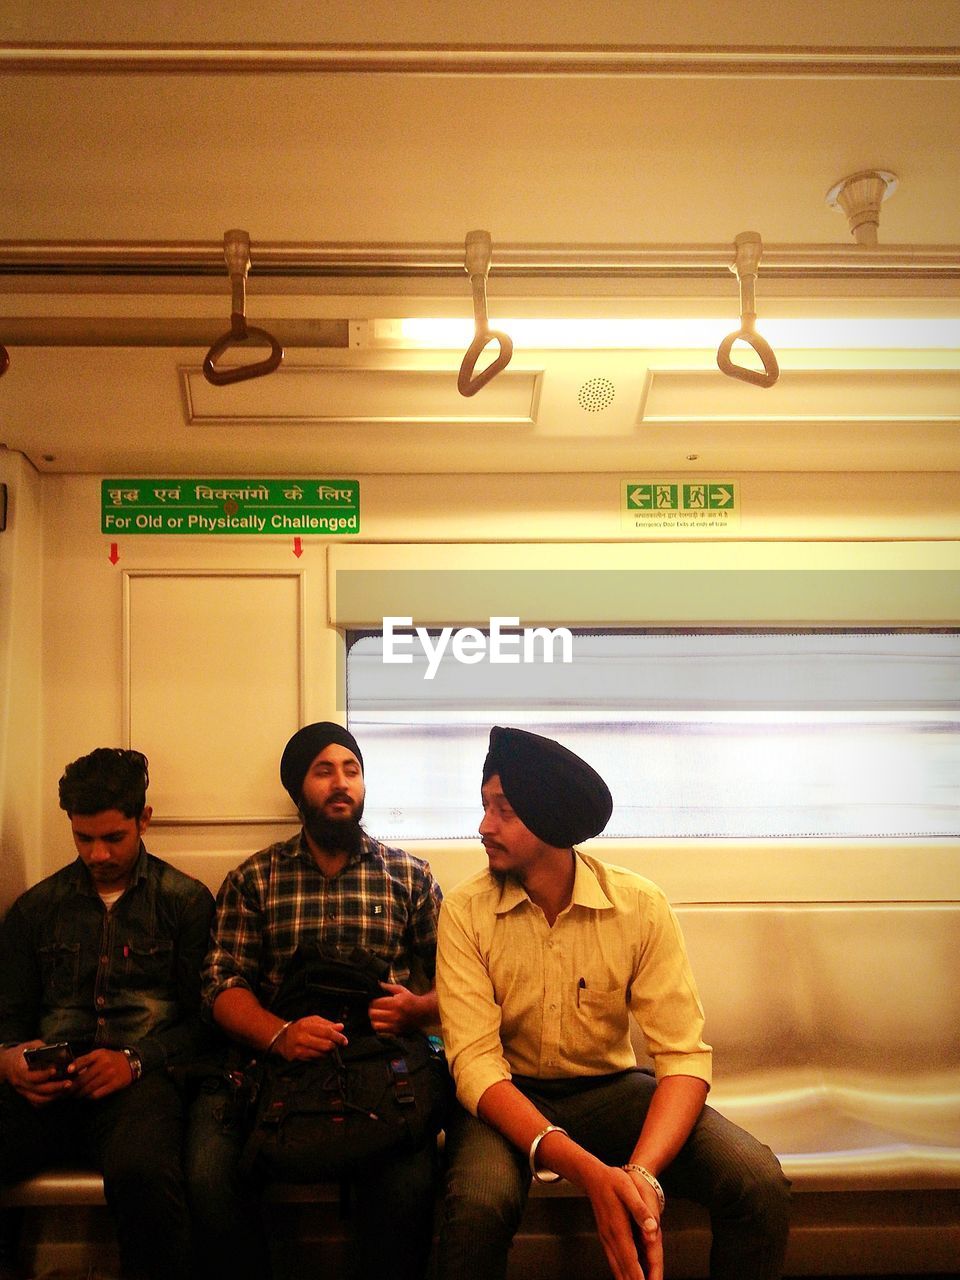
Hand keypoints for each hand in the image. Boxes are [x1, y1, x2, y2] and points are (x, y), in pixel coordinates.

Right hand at [0, 1041, 72, 1106]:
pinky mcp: (26, 1095)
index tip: (55, 1070)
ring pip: (38, 1099)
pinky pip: (37, 1102)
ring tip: (67, 1088)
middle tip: (69, 1082)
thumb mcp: (30, 1045)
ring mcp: (23, 1091)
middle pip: (38, 1089)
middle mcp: (20, 1083)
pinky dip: (48, 1100)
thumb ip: (42, 1049)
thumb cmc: (22, 1052)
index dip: (43, 1075)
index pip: (31, 1076)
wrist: (8, 1064)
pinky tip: (59, 1094)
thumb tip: (58, 1053)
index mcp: (20, 1070)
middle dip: (55, 1087)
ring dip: (54, 1095)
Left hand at [71, 1049, 133, 1100]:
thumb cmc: (111, 1059)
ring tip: (74, 1095)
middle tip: (66, 1091)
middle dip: (73, 1087)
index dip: (75, 1065)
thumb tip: (71, 1072)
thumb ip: (87, 1061)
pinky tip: (85, 1096)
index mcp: (99, 1055)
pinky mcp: (113, 1085)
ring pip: (89, 1088)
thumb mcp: (100, 1054)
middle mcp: (104, 1064)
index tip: (67, 1071)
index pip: (84, 1060)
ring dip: (79, 1094)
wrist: (130, 1064)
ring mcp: (109, 1075)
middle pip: (84, 1078)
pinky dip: (88, 1097)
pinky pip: (97, 1094)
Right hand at [275, 1015, 347, 1060]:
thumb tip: (340, 1027)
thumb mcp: (312, 1021)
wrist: (282, 1039)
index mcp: (306, 1025)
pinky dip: (321, 1056)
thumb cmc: (300, 1028)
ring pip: (322, 1054)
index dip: (338, 1037)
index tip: (344, 1040)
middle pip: (326, 1045)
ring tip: (326, 1047)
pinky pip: (316, 1059)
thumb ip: (327, 1024)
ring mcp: (300, 1049)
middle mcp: (302, 1037)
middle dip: (334, 1046)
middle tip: (336, 1044)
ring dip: (328, 1052)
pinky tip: (318, 1051)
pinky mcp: (298, 1057)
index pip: (327, 1032)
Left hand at [368, 982, 422, 1034]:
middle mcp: (395, 1015)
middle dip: (371, 1010)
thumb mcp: (401, 990)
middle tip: (373, 1008)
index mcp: (396, 1003)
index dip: (372, 1001)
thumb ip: (388, 987)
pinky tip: (380, 1021)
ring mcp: (395, 1024)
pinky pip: (380, 1031)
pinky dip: (377, 1025)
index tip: (373, 1000)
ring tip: (376, 1015)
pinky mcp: (396, 1031)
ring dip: (373, 1019)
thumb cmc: (411, 999)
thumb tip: (377, 983)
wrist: (423, 1012)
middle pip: (373, 1014)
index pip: (376, 1003)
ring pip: (375, 1024)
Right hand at [582, 1163, 662, 1279]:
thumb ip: (640, 1209)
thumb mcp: (628, 1188)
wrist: (592, 1177)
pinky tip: (625, 1277)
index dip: (638, 1277)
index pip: (630, 1260)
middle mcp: (610, 1238)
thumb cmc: (612, 1181)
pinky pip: (614, 1261)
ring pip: (617, 1268)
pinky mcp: (606, 1238)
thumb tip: (651, 1227)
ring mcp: (607, 1239)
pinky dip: (621, 1273)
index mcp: (618, 1228)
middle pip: (623, 1269)